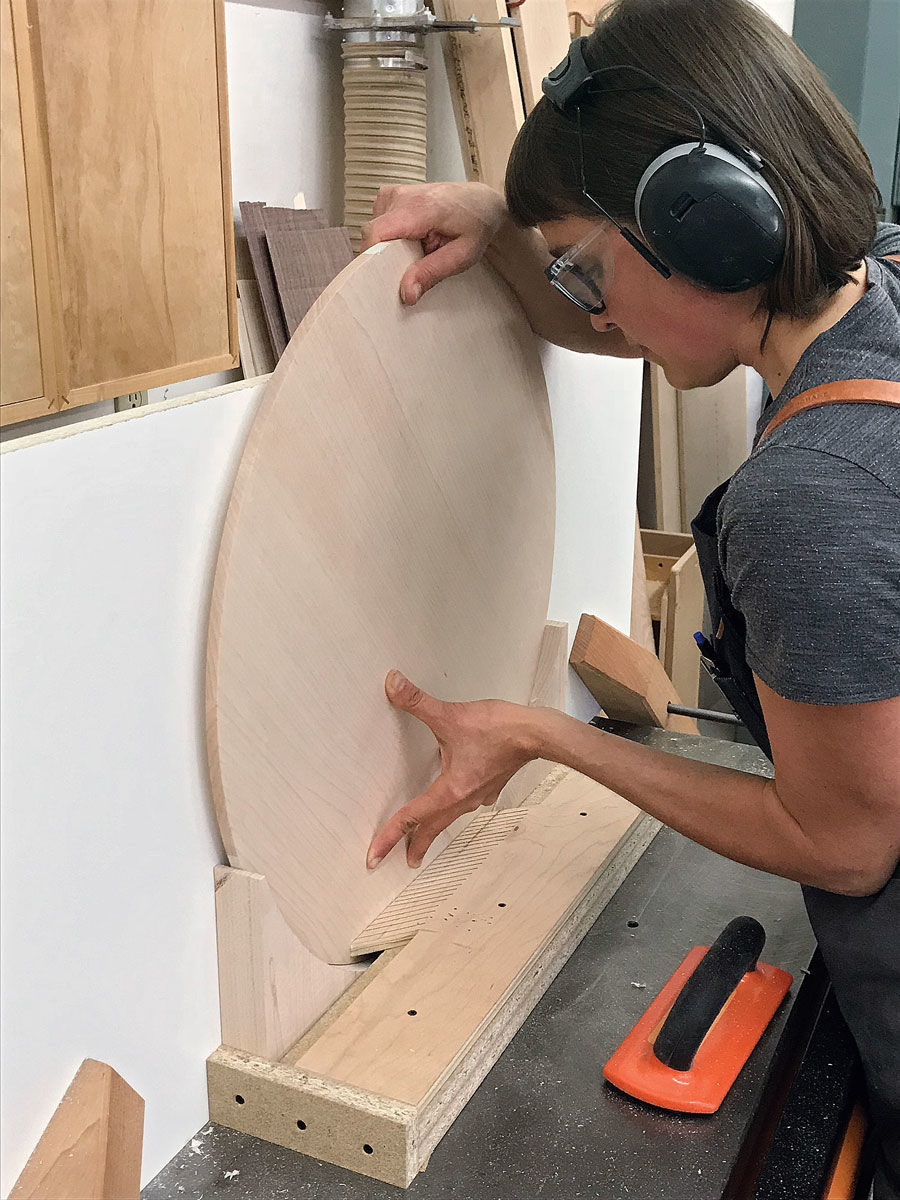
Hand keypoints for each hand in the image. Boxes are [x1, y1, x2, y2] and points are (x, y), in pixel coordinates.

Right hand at [359, 182, 507, 305]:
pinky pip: (379, 225)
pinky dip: (392, 237)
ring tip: (418, 248)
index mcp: (419, 207)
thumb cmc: (476, 225)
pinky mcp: (390, 196)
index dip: (372, 259)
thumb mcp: (462, 256)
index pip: (376, 233)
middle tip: (415, 264)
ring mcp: (394, 193)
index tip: (381, 280)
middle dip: (386, 257)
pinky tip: (412, 238)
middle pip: (373, 235)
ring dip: (391, 247)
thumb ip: (432, 273)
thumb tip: (406, 293)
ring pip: (374, 232)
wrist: (482, 202)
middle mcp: (401, 195)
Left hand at [367, 670, 538, 869]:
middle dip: (414, 845)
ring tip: (424, 836)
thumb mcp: (450, 715)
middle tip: (401, 861)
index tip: (374, 857)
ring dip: (434, 829)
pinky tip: (457, 800)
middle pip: (432, 828)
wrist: (535, 733)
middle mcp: (463, 799)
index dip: (389, 838)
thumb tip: (393, 684)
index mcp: (450, 790)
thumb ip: (417, 701)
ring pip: (449, 818)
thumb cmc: (499, 729)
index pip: (411, 818)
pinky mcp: (489, 785)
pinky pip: (467, 804)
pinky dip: (454, 808)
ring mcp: (479, 795)